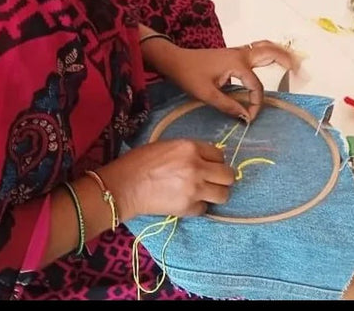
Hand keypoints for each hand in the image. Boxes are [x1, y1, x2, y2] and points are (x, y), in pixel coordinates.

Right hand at [101, 138, 234, 219]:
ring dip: (215, 194)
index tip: (208, 165)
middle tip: (211, 180)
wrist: (125, 185)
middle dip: (222, 178)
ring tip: (203, 193)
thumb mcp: (167, 146)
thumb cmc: (140, 161)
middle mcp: (197, 167)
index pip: (220, 155)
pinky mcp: (188, 208)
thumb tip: (206, 159)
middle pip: (228, 176)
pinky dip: (198, 206)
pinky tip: (186, 201)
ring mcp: (194, 189)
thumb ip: (189, 151)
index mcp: (190, 147)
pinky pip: (205, 209)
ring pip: (224, 195)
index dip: (214, 161)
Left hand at [161, 40, 299, 121]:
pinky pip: (258, 50)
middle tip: (302, 72)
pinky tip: (274, 60)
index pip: (256, 86)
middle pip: (271, 53)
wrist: (175, 60)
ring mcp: (237, 52)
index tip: (250, 118)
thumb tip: (247, 117)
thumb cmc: (188, 75)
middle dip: (288, 61)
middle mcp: (241, 54)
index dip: (256, 104)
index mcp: (237, 64)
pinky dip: (270, 53)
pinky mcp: (234, 54)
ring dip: (281, 53)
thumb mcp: (207, 94)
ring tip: (295, 63)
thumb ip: (228, 106)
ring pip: (265, 47)